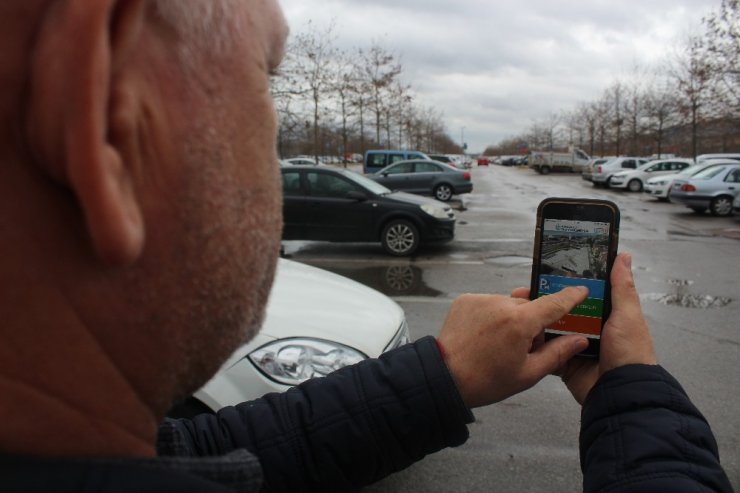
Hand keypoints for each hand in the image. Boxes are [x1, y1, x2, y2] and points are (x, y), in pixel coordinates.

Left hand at [437, 287, 589, 407]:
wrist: (443, 377)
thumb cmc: (485, 380)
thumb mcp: (527, 373)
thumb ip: (557, 354)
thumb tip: (579, 340)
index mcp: (520, 323)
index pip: (554, 303)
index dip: (570, 297)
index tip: (581, 290)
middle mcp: (501, 304)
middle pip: (530, 307)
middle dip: (532, 324)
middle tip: (522, 348)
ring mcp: (481, 300)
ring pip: (509, 305)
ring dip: (510, 319)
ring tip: (497, 344)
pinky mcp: (466, 300)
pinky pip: (489, 303)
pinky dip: (492, 315)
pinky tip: (484, 336)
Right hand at [528, 252, 657, 403]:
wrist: (621, 392)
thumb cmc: (630, 352)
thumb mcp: (627, 315)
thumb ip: (621, 287)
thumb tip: (623, 256)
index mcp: (603, 315)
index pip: (578, 294)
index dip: (561, 284)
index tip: (544, 274)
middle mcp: (587, 329)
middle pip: (559, 311)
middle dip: (541, 302)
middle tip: (521, 294)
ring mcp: (573, 346)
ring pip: (549, 330)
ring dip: (535, 323)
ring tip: (516, 312)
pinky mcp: (564, 363)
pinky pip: (545, 352)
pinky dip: (535, 346)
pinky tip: (522, 336)